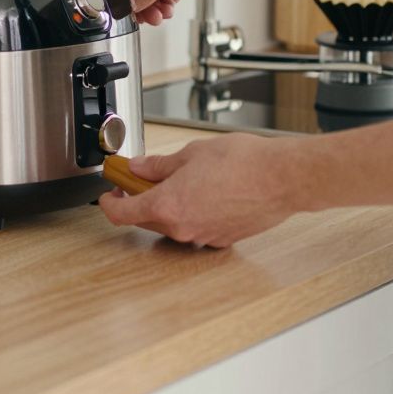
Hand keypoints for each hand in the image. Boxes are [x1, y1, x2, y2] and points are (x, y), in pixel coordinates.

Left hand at [98, 133, 298, 247]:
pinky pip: (197, 228)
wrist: (283, 179)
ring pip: (173, 224)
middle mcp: (182, 229)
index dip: (109, 203)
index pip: (122, 214)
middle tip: (143, 179)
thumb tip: (138, 167)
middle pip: (146, 220)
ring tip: (184, 181)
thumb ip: (159, 165)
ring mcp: (203, 237)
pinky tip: (207, 193)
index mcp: (168, 206)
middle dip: (141, 200)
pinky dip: (194, 213)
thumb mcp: (192, 153)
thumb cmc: (243, 163)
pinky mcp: (222, 240)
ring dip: (170, 206)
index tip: (109, 194)